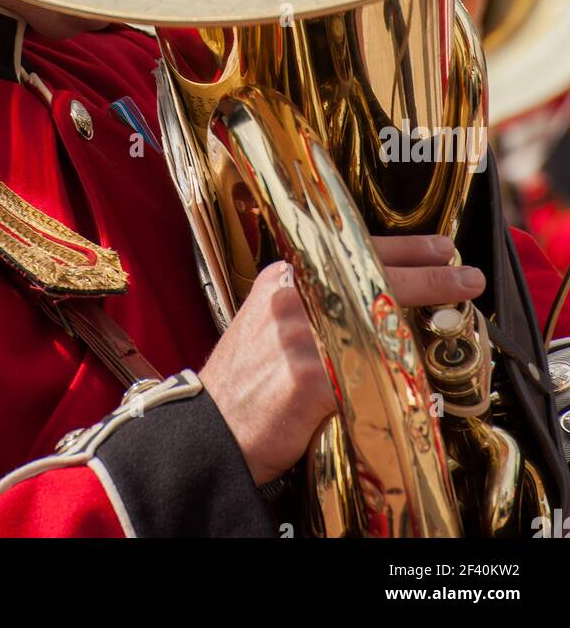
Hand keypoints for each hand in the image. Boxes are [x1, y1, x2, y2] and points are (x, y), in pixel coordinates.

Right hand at [199, 233, 484, 486]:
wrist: (211, 428)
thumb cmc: (247, 381)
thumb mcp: (271, 322)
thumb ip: (314, 306)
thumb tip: (376, 304)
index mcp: (283, 277)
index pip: (350, 250)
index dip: (404, 249)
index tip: (441, 248)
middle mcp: (291, 296)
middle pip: (372, 277)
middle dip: (428, 276)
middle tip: (465, 276)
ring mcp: (300, 334)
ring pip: (376, 325)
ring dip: (422, 325)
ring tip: (454, 322)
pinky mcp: (309, 376)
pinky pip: (368, 374)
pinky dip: (393, 379)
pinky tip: (416, 380)